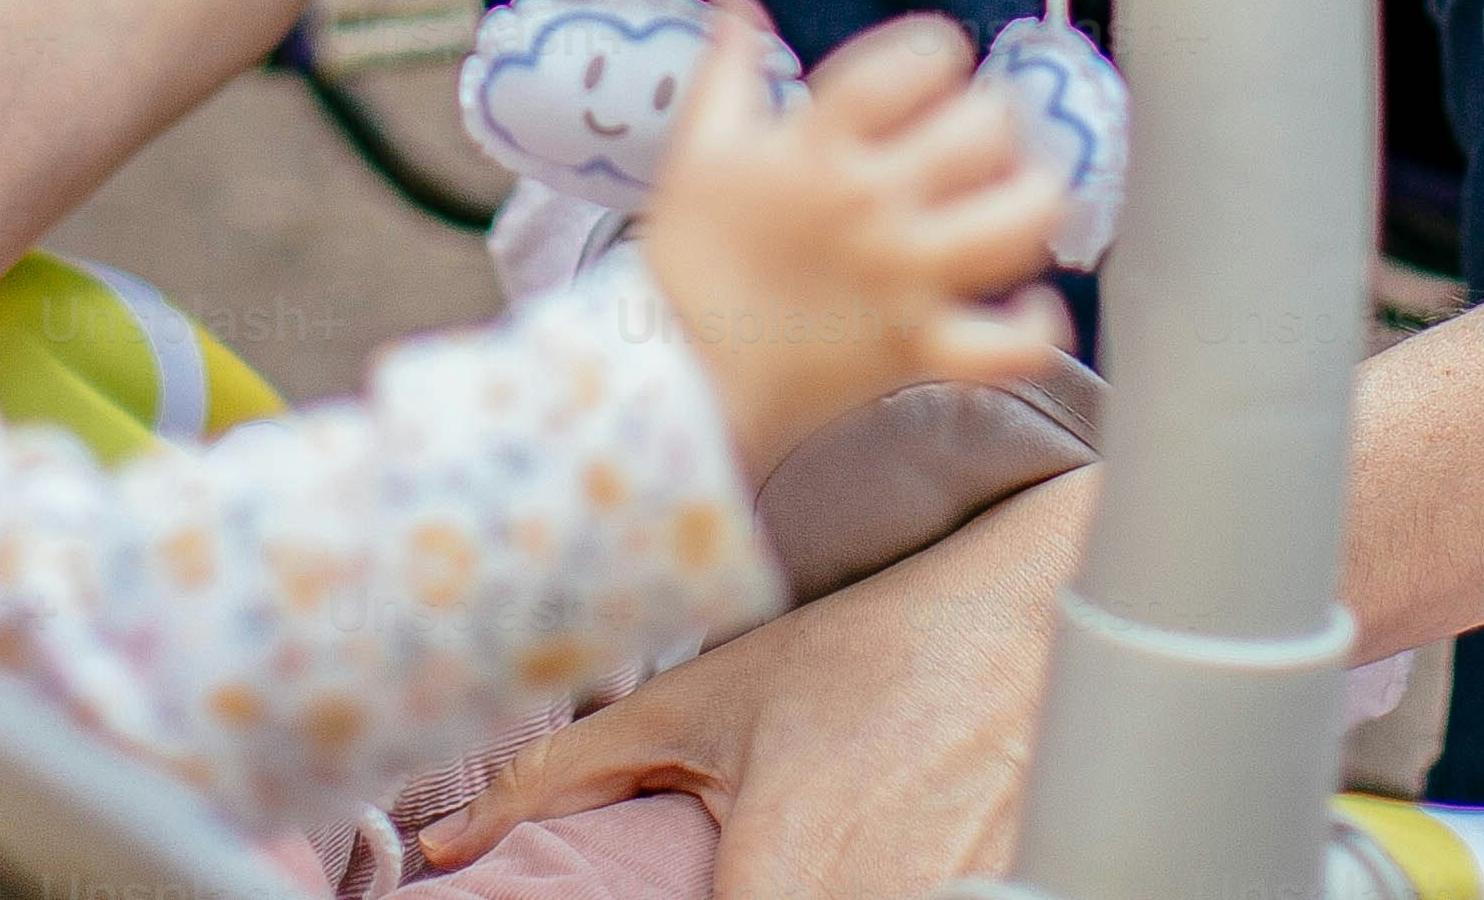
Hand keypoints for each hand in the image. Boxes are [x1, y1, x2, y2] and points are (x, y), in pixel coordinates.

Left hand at [424, 469, 1084, 896]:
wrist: (1036, 612)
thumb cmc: (868, 652)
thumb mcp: (702, 699)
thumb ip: (560, 778)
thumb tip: (447, 852)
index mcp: (785, 887)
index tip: (694, 888)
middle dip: (761, 897)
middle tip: (749, 861)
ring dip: (832, 896)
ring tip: (827, 852)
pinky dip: (893, 894)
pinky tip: (884, 862)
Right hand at [634, 1, 1070, 477]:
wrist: (677, 373)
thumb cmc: (688, 260)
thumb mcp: (698, 151)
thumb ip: (727, 72)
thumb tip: (737, 6)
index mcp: (820, 148)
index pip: (914, 64)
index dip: (937, 51)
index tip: (933, 66)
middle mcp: (875, 205)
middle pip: (986, 131)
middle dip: (992, 118)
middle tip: (975, 133)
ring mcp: (906, 279)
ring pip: (1019, 223)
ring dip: (1034, 200)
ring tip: (1015, 195)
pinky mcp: (920, 349)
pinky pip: (1009, 344)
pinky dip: (1036, 327)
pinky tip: (1032, 304)